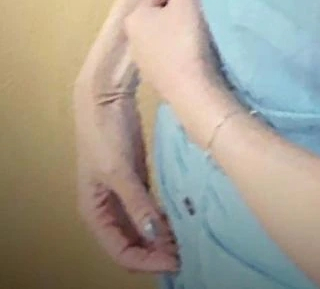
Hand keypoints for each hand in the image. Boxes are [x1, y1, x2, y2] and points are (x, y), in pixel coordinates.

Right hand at [74, 78, 179, 273]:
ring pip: (142, 227)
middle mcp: (107, 208)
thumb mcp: (119, 171)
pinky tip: (180, 220)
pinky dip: (162, 217)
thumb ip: (137, 204)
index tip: (174, 261)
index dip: (146, 261)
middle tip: (185, 254)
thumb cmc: (104, 135)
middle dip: (154, 252)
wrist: (105, 98)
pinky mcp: (136, 178)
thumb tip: (154, 236)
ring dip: (160, 237)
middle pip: (131, 242)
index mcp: (94, 211)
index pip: (120, 250)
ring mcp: (122, 193)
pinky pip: (149, 208)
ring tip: (186, 242)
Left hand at [124, 0, 232, 145]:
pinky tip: (199, 51)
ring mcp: (144, 61)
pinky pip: (173, 53)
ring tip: (204, 30)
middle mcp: (133, 38)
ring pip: (168, 34)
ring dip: (184, 29)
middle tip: (203, 8)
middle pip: (163, 12)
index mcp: (135, 16)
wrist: (191, 88)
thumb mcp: (188, 1)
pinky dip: (184, 49)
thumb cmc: (185, 38)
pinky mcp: (158, 79)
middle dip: (182, 8)